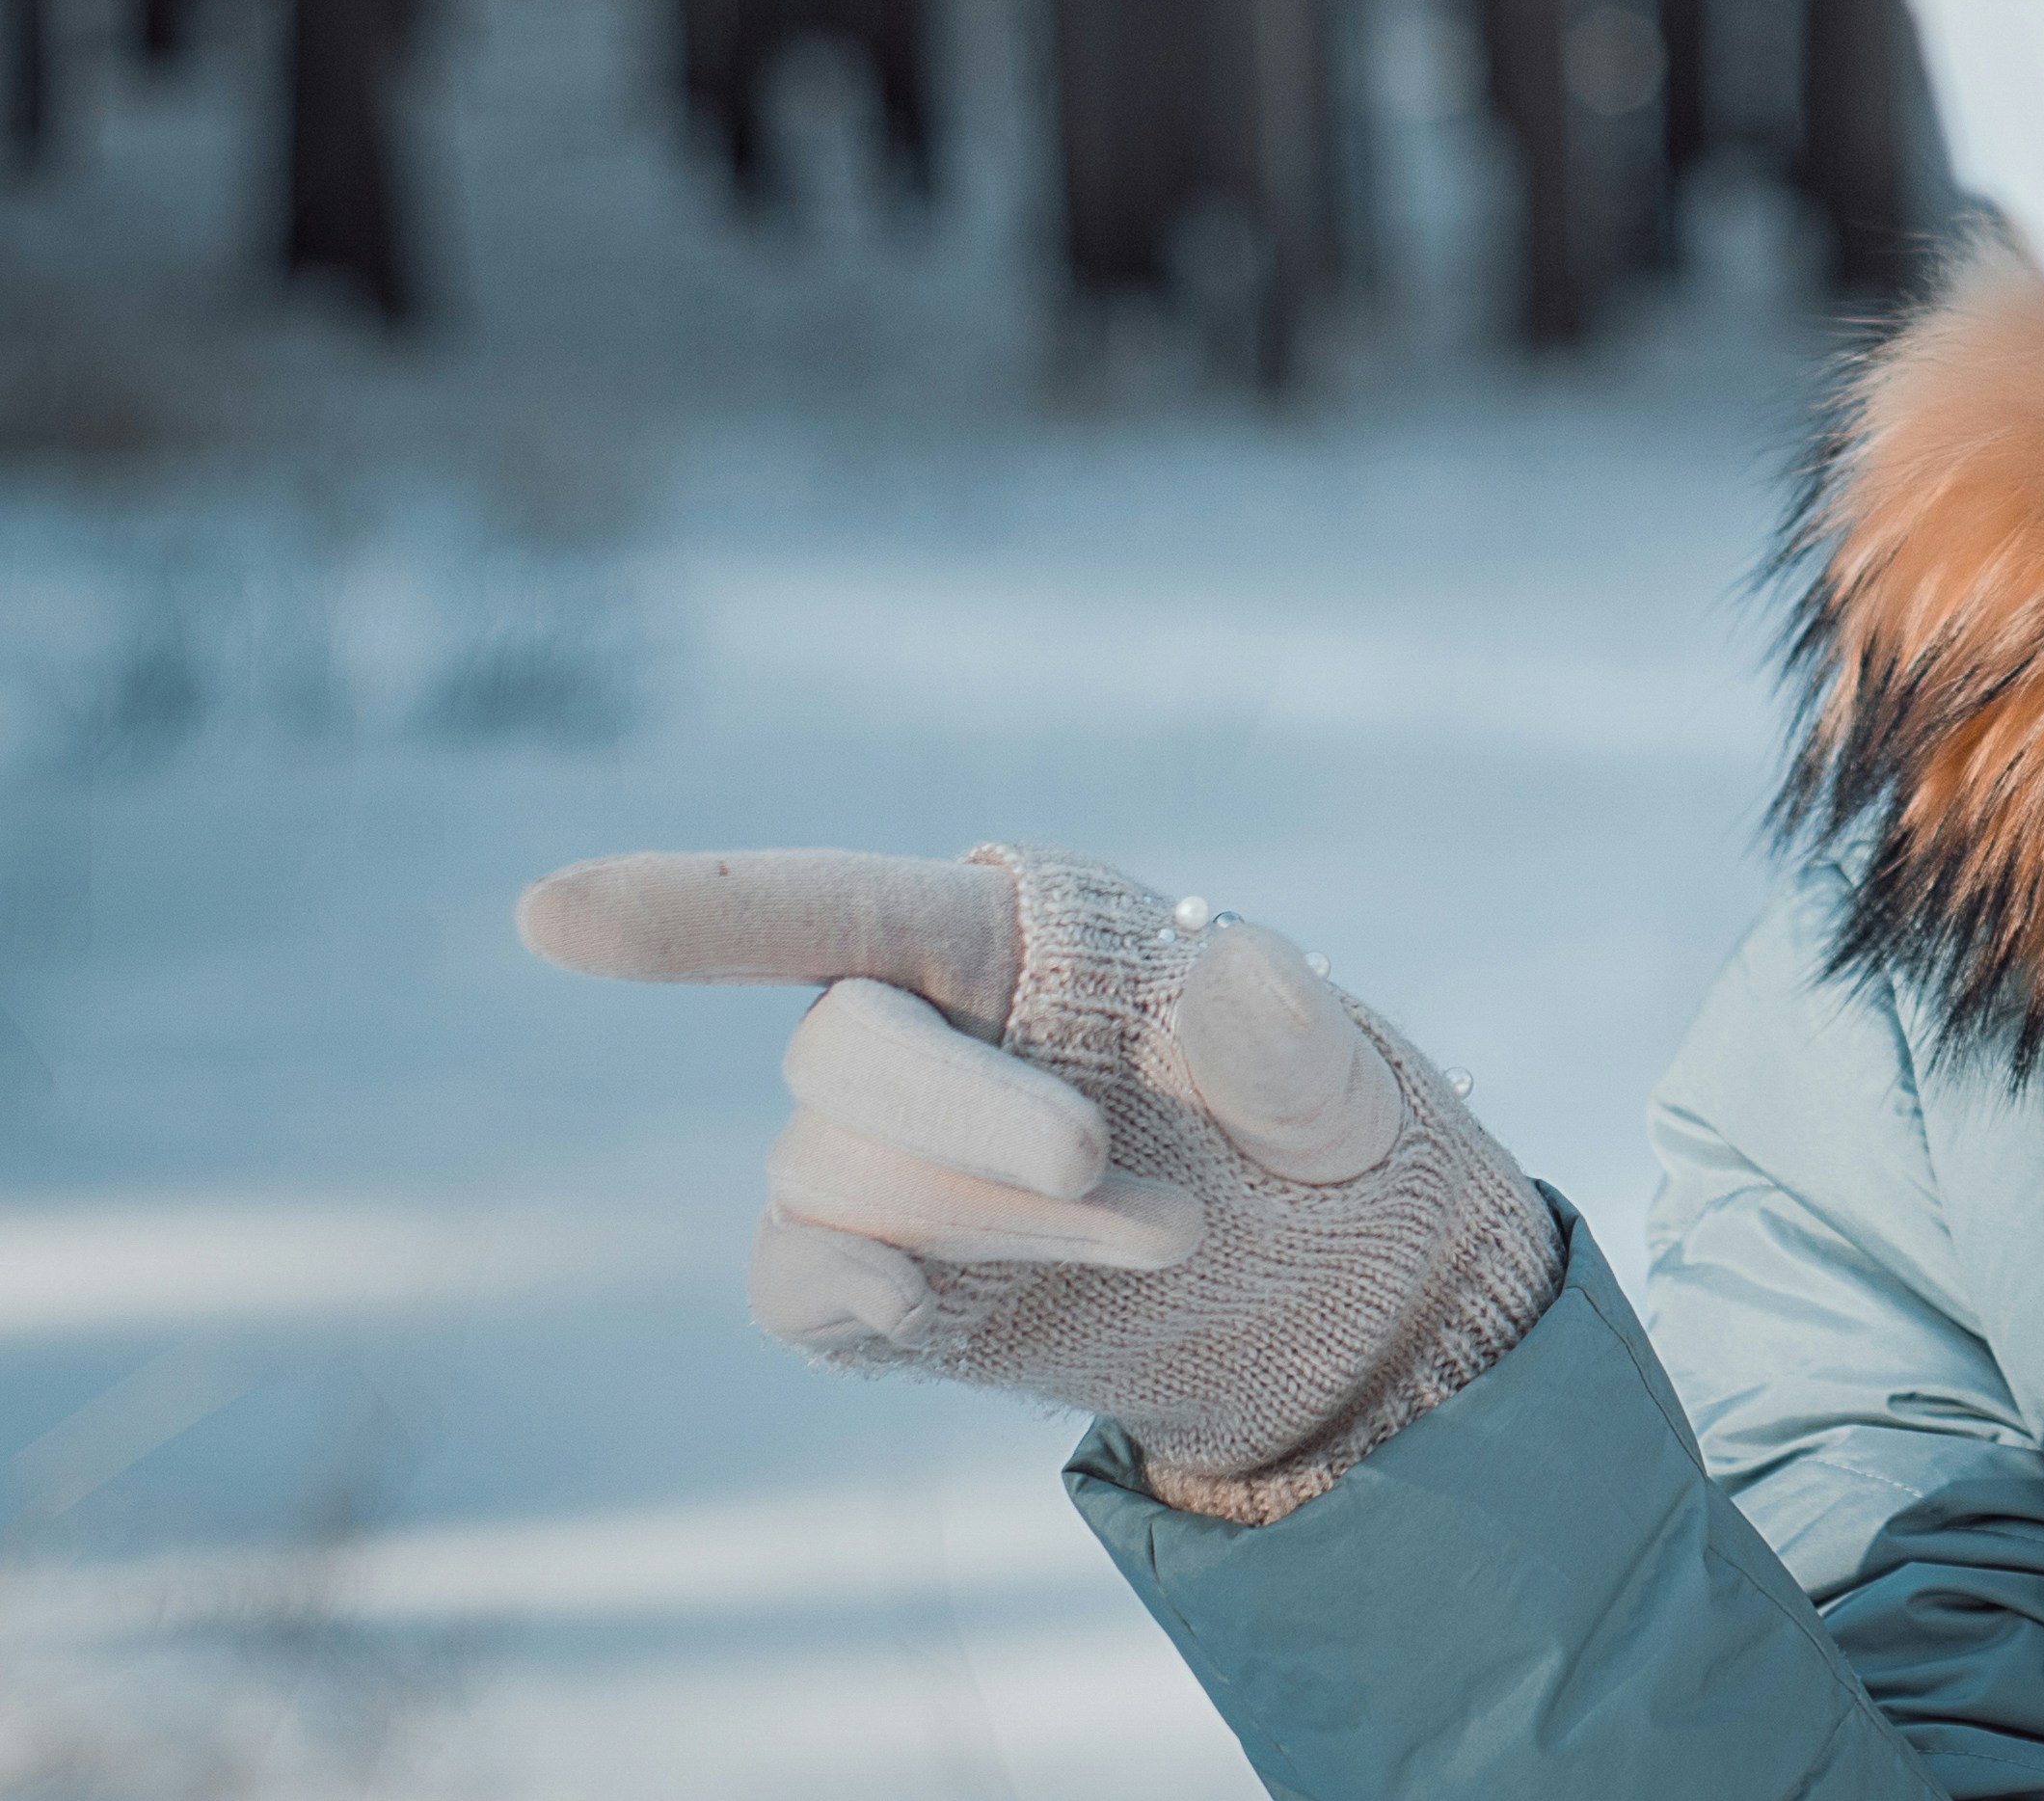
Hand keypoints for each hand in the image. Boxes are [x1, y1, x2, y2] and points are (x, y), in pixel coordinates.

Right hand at [521, 845, 1557, 1520]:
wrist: (1325, 1284)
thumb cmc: (1310, 1133)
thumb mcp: (1334, 1081)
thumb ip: (1292, 1034)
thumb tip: (1247, 963)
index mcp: (1002, 938)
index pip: (824, 902)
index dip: (693, 906)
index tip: (547, 914)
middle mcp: (909, 1036)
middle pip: (838, 1056)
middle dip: (968, 1123)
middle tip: (1114, 1169)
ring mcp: (878, 1163)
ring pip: (843, 1181)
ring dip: (1002, 1220)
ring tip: (1172, 1229)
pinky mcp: (875, 1284)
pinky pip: (795, 1282)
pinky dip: (842, 1292)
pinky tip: (916, 1304)